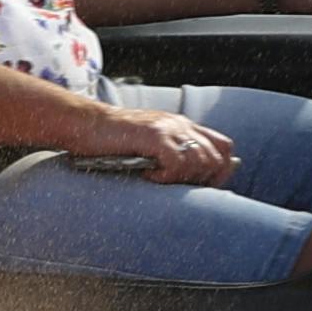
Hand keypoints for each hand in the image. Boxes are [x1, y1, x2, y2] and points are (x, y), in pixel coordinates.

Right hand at [85, 102, 241, 184]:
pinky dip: (165, 176)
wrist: (87, 124)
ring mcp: (169, 128)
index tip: (202, 186)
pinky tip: (148, 176)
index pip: (224, 147)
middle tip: (177, 186)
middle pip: (217, 158)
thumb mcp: (152, 145)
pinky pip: (176, 162)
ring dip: (183, 178)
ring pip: (200, 161)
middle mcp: (181, 125)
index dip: (221, 170)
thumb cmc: (113, 141)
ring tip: (160, 180)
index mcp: (183, 126)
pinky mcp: (154, 135)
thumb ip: (175, 154)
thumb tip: (197, 178)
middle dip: (204, 179)